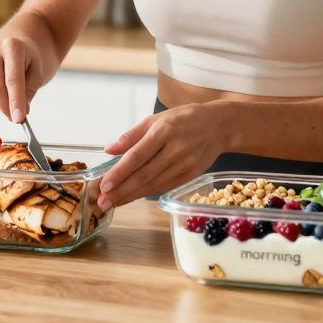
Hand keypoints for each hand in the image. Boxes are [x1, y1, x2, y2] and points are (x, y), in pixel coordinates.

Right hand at [0, 37, 43, 123]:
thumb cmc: (26, 62)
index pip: (12, 79)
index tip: (19, 119)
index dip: (16, 101)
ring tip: (7, 98)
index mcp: (12, 46)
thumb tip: (17, 114)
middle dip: (6, 107)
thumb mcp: (37, 74)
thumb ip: (28, 92)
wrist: (12, 49)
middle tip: (15, 117)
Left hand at [97, 103, 225, 210]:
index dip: (119, 172)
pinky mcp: (191, 175)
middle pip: (144, 174)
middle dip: (121, 191)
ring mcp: (185, 164)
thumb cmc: (184, 119)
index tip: (104, 185)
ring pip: (153, 184)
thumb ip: (131, 135)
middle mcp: (175, 149)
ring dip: (131, 196)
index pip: (137, 156)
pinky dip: (147, 193)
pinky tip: (132, 197)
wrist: (219, 125)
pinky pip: (164, 187)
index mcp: (163, 131)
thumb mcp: (156, 118)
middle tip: (103, 202)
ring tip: (112, 203)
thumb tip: (109, 150)